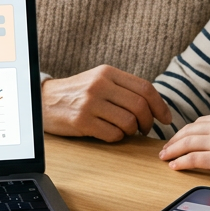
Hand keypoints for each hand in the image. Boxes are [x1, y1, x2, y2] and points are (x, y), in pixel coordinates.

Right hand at [41, 65, 171, 141]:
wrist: (44, 100)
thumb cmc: (77, 92)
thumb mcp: (98, 80)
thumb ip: (123, 87)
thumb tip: (154, 104)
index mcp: (107, 72)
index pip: (145, 88)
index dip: (160, 106)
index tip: (166, 119)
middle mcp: (99, 85)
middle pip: (140, 106)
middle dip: (148, 122)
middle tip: (146, 129)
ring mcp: (90, 103)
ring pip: (128, 122)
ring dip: (132, 131)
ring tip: (126, 131)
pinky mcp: (82, 121)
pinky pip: (113, 134)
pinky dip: (117, 137)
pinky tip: (110, 133)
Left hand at [158, 111, 209, 182]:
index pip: (199, 122)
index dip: (185, 132)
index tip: (178, 139)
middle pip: (189, 131)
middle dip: (174, 140)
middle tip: (165, 148)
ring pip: (187, 143)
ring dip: (172, 150)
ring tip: (165, 157)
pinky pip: (192, 159)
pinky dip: (180, 162)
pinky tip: (174, 166)